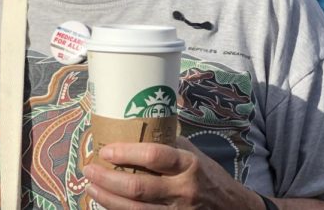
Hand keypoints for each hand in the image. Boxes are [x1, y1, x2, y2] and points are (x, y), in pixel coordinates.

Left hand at [83, 137, 263, 208]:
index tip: (106, 150)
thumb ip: (167, 142)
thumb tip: (135, 122)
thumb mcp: (193, 153)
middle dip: (108, 179)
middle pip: (139, 187)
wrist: (234, 209)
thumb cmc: (207, 175)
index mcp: (188, 165)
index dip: (126, 153)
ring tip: (91, 187)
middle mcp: (183, 190)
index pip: (154, 156)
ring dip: (108, 199)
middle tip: (89, 169)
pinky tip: (107, 203)